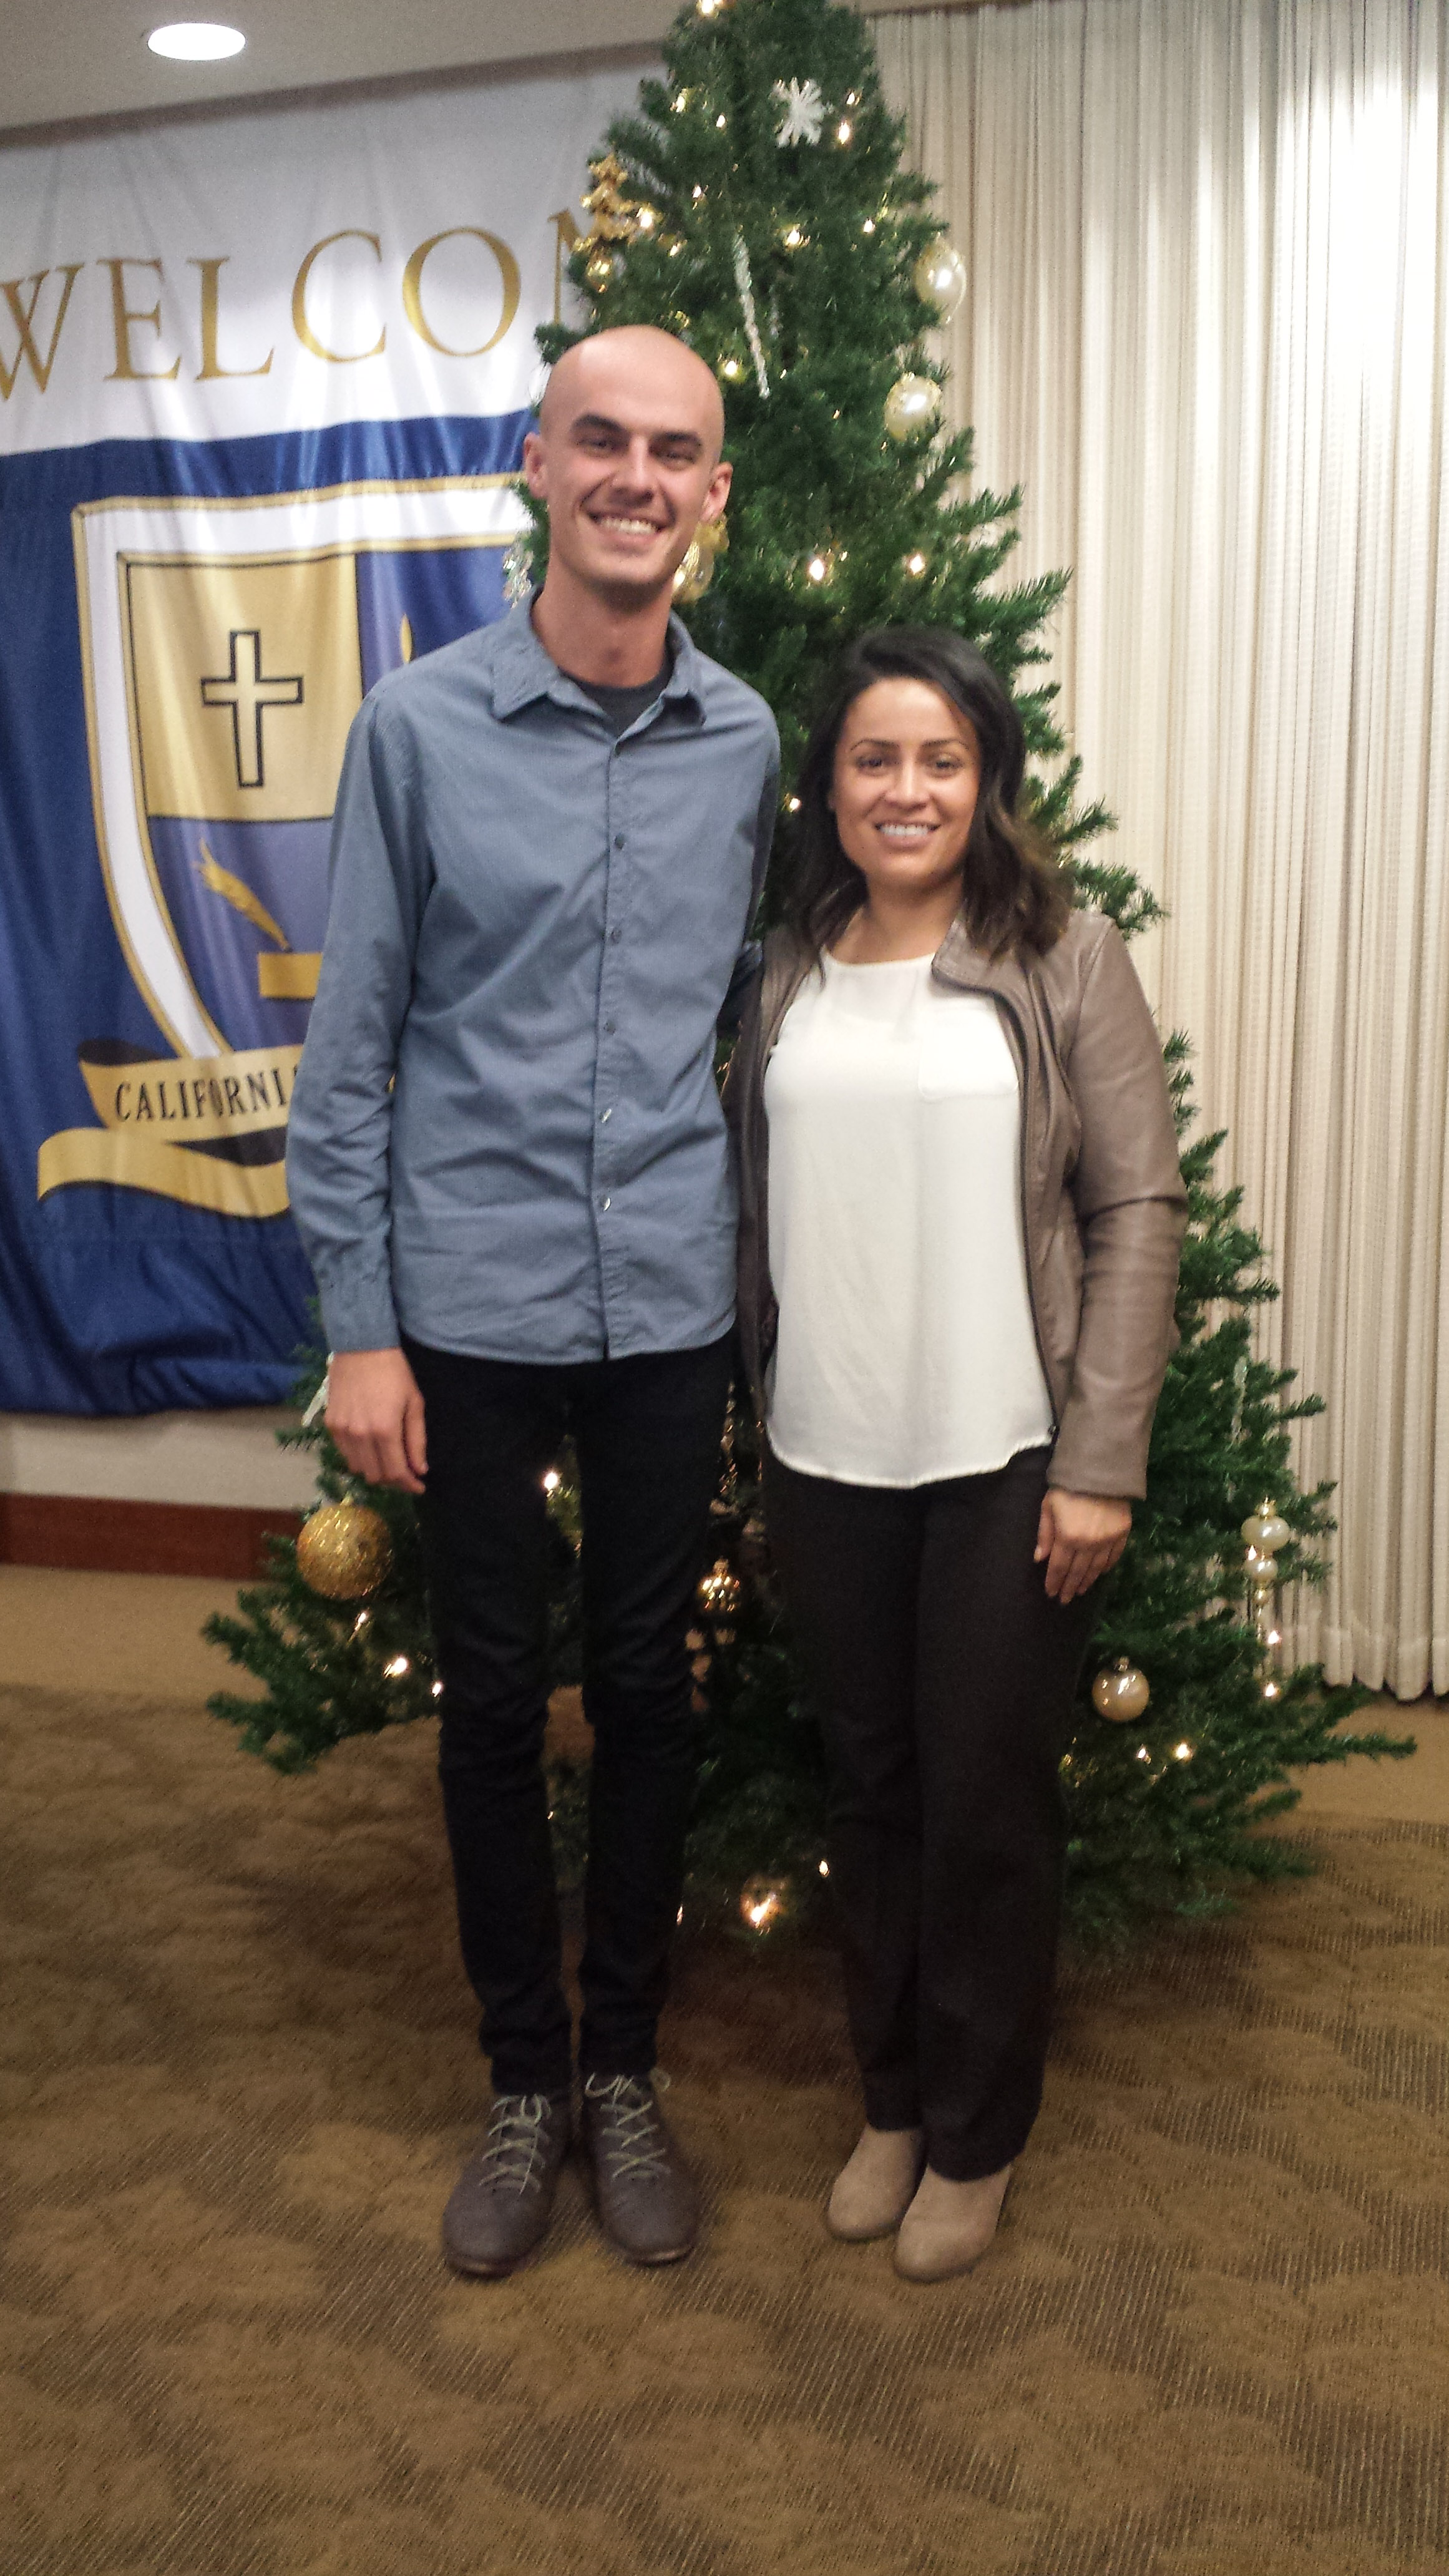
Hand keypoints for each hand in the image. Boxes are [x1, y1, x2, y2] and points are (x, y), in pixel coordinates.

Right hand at [325, 1348, 427, 1494]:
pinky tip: (370, 1447)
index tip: (419, 1487)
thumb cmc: (394, 1373)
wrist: (361, 1346)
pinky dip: (359, 1457)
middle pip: (376, 1475)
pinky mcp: (330, 1424)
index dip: (409, 1485)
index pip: (396, 1472)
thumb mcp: (414, 1403)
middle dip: (394, 1480)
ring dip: (375, 1470)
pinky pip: (345, 1453)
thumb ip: (416, 1440)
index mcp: (384, 1430)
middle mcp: (359, 1435)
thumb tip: (420, 1469)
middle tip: (406, 1473)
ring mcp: (342, 1431)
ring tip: (388, 1460)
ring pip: (358, 1468)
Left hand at [1035, 1488, 1130, 1603]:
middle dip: (1069, 1587)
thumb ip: (1044, 1534)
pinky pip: (1114, 1557)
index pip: (1059, 1566)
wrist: (1100, 1469)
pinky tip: (1100, 1574)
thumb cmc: (1068, 1486)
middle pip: (1077, 1572)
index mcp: (1068, 1537)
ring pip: (1096, 1568)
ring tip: (1080, 1590)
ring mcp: (1108, 1540)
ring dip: (1087, 1581)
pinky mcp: (1123, 1533)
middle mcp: (1089, 1543)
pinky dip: (1106, 1567)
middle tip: (1065, 1599)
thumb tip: (1040, 1559)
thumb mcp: (1049, 1506)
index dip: (1054, 1581)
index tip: (1051, 1593)